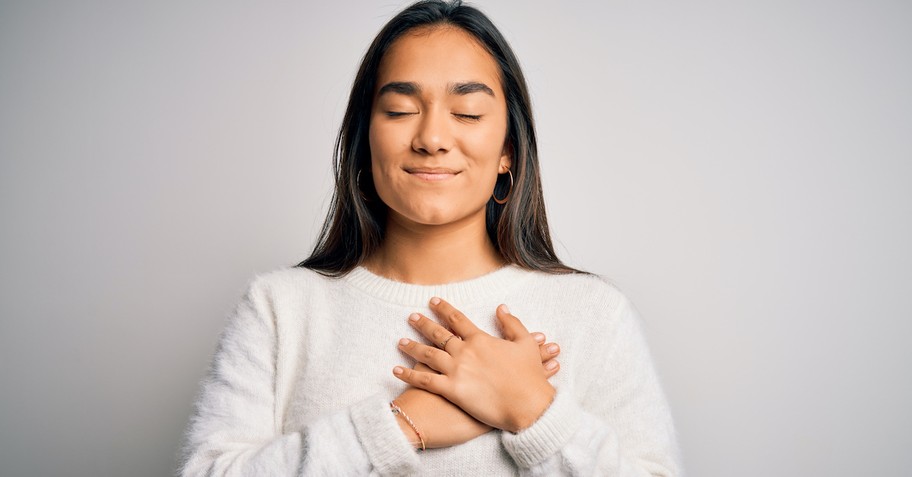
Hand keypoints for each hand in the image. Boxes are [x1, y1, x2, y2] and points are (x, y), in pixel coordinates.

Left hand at [393, 298, 556, 432]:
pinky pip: (425, 380)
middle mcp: (464, 352)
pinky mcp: (451, 391)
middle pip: (439, 334)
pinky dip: (410, 374)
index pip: (457, 319)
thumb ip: (512, 323)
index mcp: (480, 339)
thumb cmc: (529, 376)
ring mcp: (456, 371)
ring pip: (428, 355)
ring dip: (412, 347)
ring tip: (401, 341)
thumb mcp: (526, 343)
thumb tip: (501, 307)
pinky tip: (397, 370)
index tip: (432, 301)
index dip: (443, 309)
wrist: (528, 404)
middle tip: (412, 317)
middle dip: (423, 324)